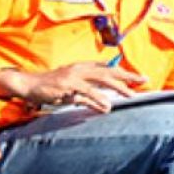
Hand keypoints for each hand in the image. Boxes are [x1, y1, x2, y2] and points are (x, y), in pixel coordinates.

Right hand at [0, 63, 146, 113]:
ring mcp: (74, 77)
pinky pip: (86, 93)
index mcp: (83, 67)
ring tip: (131, 96)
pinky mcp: (67, 87)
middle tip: (144, 80)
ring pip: (102, 80)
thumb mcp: (73, 89)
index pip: (108, 68)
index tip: (140, 78)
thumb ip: (89, 94)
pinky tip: (107, 106)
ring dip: (118, 88)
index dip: (125, 72)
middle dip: (128, 76)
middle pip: (110, 71)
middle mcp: (81, 69)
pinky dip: (98, 100)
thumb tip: (106, 104)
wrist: (29, 85)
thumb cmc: (52, 87)